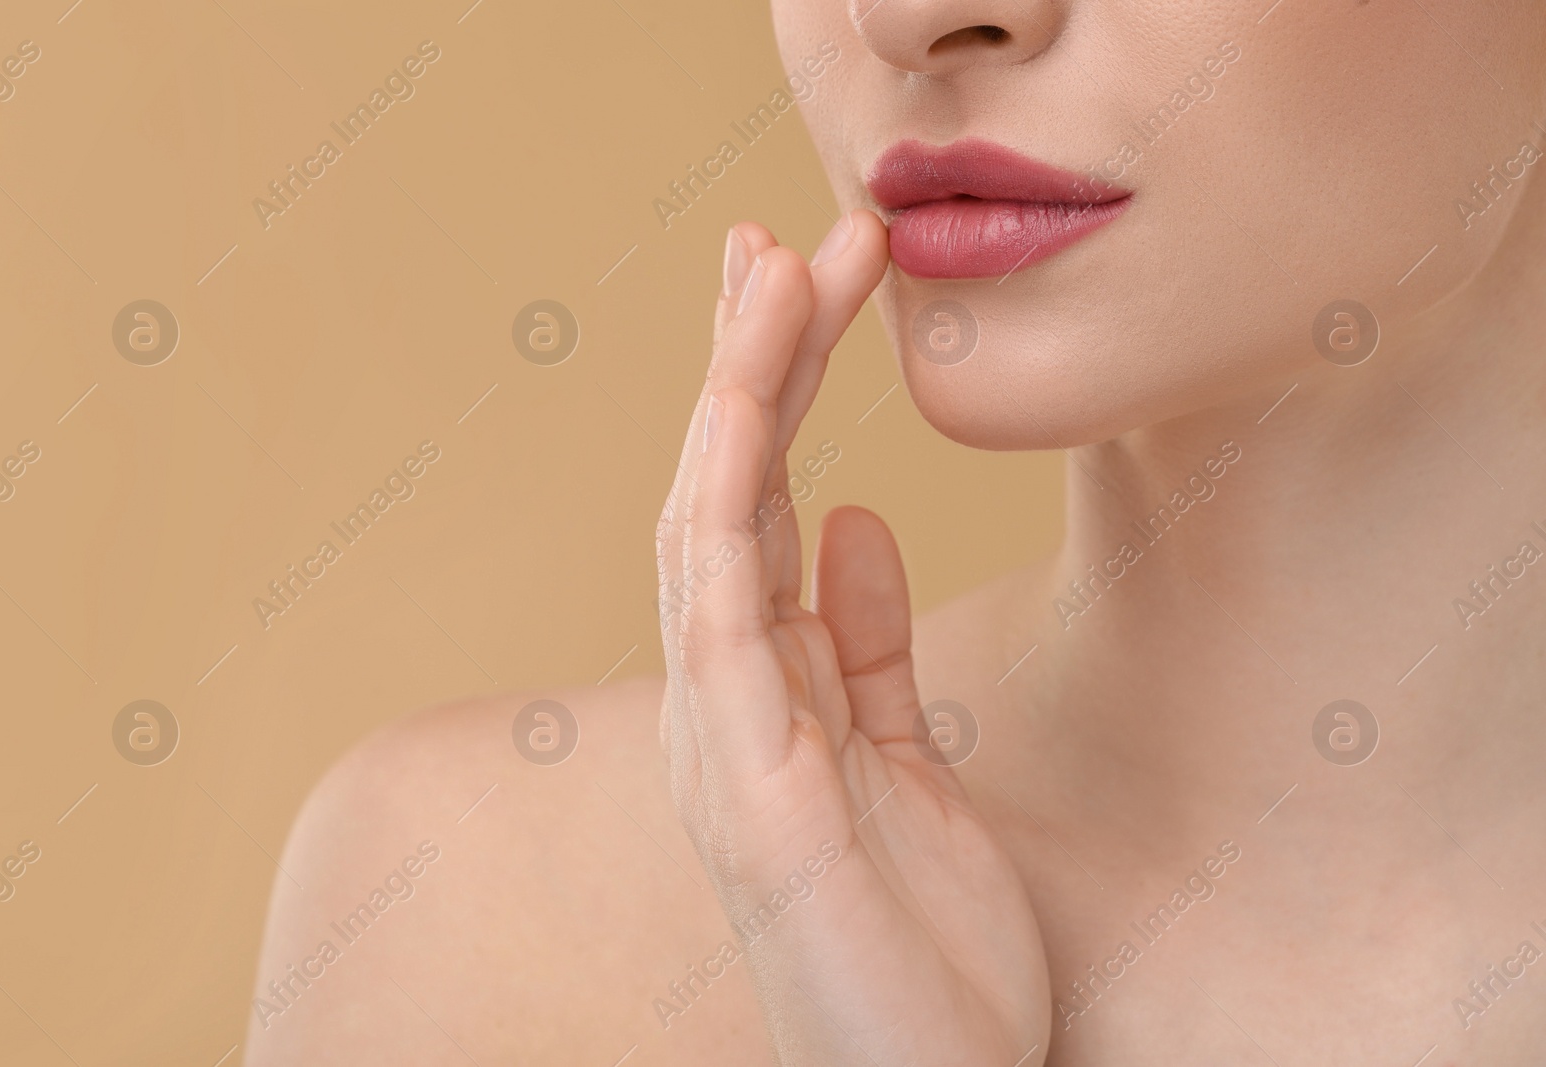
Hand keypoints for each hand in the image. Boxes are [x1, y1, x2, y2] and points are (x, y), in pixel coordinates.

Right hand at [655, 212, 1051, 1064]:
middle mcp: (728, 709)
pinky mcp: (757, 803)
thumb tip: (849, 520)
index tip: (803, 280)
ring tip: (779, 278)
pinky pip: (725, 635)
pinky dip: (728, 524)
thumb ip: (864, 650)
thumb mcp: (907, 769)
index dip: (771, 389)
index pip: (752, 511)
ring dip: (740, 403)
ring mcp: (729, 753)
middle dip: (748, 361)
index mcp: (766, 697)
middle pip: (719, 498)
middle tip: (782, 235)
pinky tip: (763, 433)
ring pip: (707, 538)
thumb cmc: (920, 950)